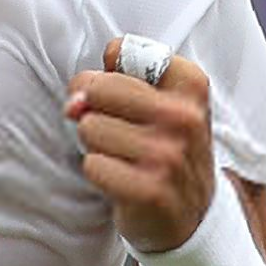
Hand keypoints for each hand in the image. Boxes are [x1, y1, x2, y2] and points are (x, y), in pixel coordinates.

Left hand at [65, 37, 216, 253]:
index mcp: (190, 84)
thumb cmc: (164, 148)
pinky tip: (122, 180)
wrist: (191, 215)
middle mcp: (184, 117)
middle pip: (98, 88)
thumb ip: (113, 80)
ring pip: (89, 127)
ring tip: (124, 158)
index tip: (124, 97)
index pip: (120, 50)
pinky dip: (99, 173)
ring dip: (96, 145)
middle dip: (95, 110)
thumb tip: (75, 101)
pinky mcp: (150, 190)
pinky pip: (92, 164)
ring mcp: (168, 155)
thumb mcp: (159, 101)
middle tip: (118, 132)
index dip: (107, 75)